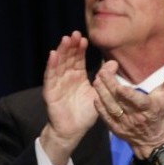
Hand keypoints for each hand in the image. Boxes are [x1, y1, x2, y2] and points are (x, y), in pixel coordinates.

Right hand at [39, 31, 97, 164]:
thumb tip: (114, 62)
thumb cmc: (85, 114)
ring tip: (65, 40)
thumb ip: (104, 78)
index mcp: (78, 77)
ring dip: (61, 51)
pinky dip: (51, 65)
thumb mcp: (99, 94)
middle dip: (70, 46)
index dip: (80, 49)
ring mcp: (57, 83)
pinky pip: (50, 76)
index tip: (84, 39)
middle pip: (67, 58)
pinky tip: (53, 55)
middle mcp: (66, 78)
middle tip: (74, 34)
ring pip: (58, 64)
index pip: (78, 59)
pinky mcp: (50, 91)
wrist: (73, 130)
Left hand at [94, 60, 163, 156]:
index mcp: (148, 107)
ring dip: (101, 93)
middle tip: (102, 71)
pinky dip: (99, 106)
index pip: (137, 101)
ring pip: (109, 106)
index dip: (127, 94)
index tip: (120, 85)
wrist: (151, 139)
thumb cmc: (158, 113)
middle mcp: (134, 116)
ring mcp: (123, 123)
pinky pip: (104, 116)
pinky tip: (95, 95)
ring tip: (97, 79)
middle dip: (109, 85)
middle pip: (119, 100)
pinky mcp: (114, 128)